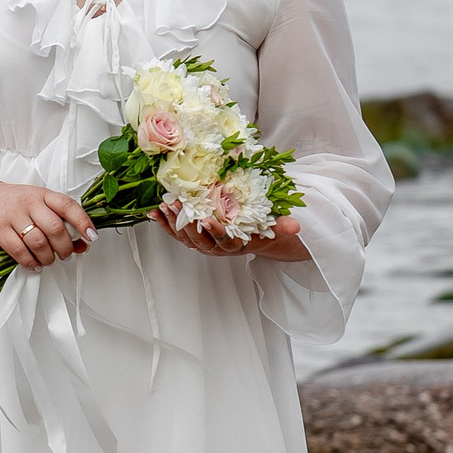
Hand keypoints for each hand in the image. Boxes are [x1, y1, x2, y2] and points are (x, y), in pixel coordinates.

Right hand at [0, 179, 93, 272]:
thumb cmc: (14, 203)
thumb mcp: (38, 206)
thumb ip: (60, 223)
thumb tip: (83, 245)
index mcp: (43, 194)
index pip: (68, 206)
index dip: (83, 221)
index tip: (91, 236)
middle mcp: (29, 203)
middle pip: (55, 228)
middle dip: (65, 247)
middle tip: (66, 255)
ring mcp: (13, 215)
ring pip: (38, 242)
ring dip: (48, 257)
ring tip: (49, 260)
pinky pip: (18, 251)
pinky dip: (30, 262)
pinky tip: (34, 264)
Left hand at [161, 206, 310, 263]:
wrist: (251, 238)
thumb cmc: (260, 228)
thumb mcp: (273, 227)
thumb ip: (283, 226)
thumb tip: (297, 226)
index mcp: (235, 245)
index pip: (224, 241)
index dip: (215, 232)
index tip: (206, 219)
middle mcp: (216, 248)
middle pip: (199, 238)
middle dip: (186, 221)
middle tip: (177, 203)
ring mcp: (202, 245)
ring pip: (184, 236)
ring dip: (173, 221)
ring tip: (165, 204)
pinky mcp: (192, 239)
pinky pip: (175, 234)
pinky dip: (164, 224)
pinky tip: (154, 213)